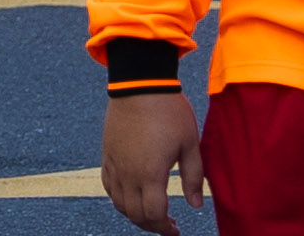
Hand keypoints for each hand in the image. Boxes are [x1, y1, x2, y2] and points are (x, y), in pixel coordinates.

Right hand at [101, 91, 204, 231]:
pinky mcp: (107, 153)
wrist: (139, 82)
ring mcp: (115, 163)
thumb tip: (196, 205)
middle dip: (151, 225)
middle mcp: (128, 173)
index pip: (154, 215)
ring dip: (135, 215)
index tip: (177, 230)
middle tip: (167, 225)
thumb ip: (194, 178)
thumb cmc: (169, 111)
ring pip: (119, 203)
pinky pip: (109, 186)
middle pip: (135, 214)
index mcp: (150, 174)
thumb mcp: (190, 144)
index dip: (165, 228)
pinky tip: (132, 196)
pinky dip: (119, 199)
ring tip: (151, 213)